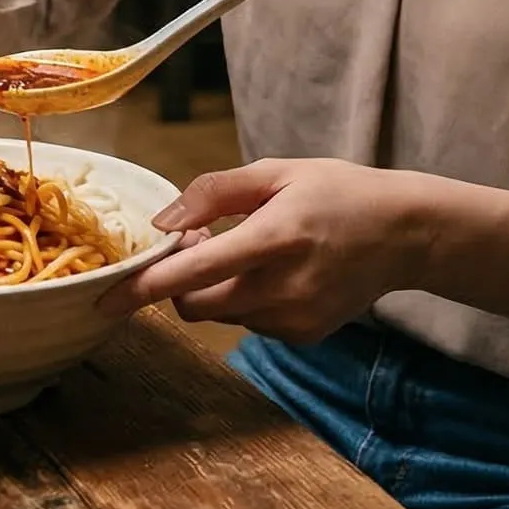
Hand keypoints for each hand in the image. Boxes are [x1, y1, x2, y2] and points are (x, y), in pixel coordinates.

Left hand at [98, 159, 428, 344]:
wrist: (406, 234)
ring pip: (220, 314)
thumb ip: (213, 194)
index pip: (193, 273)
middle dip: (178, 280)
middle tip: (201, 240)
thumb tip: (162, 224)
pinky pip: (250, 323)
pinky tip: (274, 271)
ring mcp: (296, 319)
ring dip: (214, 287)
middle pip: (194, 304)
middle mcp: (283, 288)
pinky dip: (245, 300)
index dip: (141, 288)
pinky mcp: (304, 336)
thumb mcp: (276, 172)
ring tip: (247, 249)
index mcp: (274, 238)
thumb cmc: (337, 192)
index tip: (102, 301)